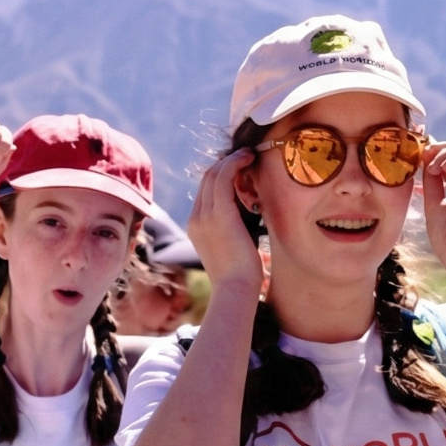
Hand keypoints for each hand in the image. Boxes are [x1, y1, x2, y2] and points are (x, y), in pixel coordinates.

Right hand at [189, 149, 265, 292]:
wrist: (235, 290)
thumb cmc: (240, 275)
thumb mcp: (232, 246)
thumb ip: (234, 228)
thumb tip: (248, 213)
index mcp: (196, 226)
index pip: (205, 191)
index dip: (221, 173)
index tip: (240, 167)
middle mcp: (196, 218)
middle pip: (207, 178)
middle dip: (226, 163)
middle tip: (246, 156)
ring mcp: (204, 215)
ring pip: (214, 174)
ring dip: (232, 160)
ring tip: (249, 155)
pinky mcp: (219, 214)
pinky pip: (223, 178)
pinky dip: (235, 163)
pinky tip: (248, 159)